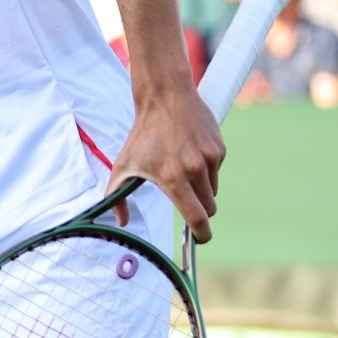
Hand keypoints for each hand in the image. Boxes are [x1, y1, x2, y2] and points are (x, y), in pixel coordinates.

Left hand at [106, 83, 224, 242]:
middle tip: (187, 204)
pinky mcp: (220, 149)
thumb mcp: (123, 165)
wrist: (165, 98)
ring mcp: (210, 158)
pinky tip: (190, 152)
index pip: (196, 216)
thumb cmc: (142, 135)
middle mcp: (194, 169)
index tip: (200, 239)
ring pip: (212, 190)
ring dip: (201, 189)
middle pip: (209, 208)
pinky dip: (206, 170)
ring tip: (181, 168)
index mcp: (172, 177)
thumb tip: (120, 222)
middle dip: (200, 212)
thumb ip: (117, 196)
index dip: (201, 233)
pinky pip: (216, 171)